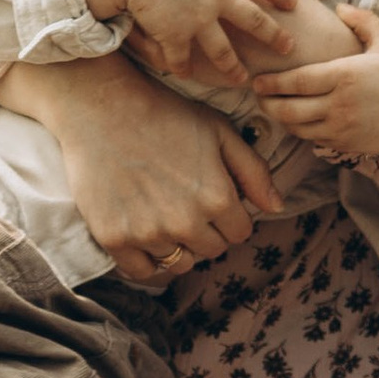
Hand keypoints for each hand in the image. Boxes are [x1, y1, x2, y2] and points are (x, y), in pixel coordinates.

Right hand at [0, 52, 280, 282]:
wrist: (101, 106)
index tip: (213, 199)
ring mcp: (147, 233)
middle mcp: (184, 222)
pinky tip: (145, 234)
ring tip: (164, 214)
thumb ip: (254, 171)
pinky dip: (147, 260)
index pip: (240, 233)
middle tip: (185, 203)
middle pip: (212, 251)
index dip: (231, 216)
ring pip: (180, 263)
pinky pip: (143, 271)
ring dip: (178, 246)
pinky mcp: (114, 238)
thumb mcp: (220, 131)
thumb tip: (277, 208)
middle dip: (207, 231)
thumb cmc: (165, 114)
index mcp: (216, 197)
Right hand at [81, 0, 296, 85]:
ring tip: (242, 79)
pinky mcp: (176, 36)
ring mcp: (198, 19)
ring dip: (234, 67)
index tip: (290, 2)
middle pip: (254, 19)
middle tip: (287, 48)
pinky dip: (184, 69)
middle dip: (274, 36)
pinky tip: (186, 75)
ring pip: (224, 50)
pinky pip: (183, 59)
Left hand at [249, 8, 378, 170]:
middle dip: (267, 103)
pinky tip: (297, 119)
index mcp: (345, 76)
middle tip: (258, 94)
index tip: (257, 79)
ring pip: (297, 128)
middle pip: (288, 109)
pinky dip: (299, 130)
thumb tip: (339, 6)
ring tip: (272, 107)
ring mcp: (341, 128)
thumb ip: (363, 21)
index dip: (272, 83)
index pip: (297, 82)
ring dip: (280, 119)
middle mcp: (339, 105)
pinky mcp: (345, 145)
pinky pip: (312, 139)